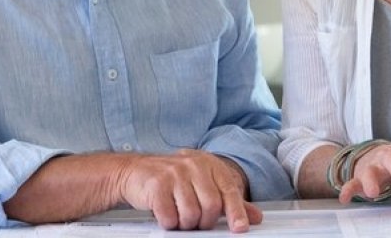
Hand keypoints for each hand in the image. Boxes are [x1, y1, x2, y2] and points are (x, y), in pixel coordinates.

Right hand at [118, 149, 260, 231]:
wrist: (136, 171)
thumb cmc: (173, 179)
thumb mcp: (203, 184)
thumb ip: (229, 200)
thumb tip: (255, 216)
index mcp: (209, 164)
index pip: (229, 189)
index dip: (237, 211)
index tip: (240, 227)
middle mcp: (194, 165)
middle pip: (211, 205)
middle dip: (205, 221)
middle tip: (197, 221)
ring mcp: (174, 173)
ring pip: (191, 213)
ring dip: (186, 224)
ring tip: (180, 216)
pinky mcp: (157, 184)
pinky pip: (170, 216)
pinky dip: (169, 222)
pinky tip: (166, 214)